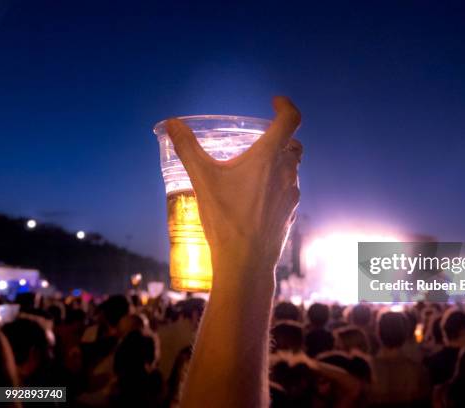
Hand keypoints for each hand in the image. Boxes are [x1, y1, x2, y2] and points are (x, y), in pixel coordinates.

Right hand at [166, 96, 301, 285]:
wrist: (246, 263)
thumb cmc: (225, 219)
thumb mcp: (201, 179)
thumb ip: (187, 147)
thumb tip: (172, 123)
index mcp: (269, 157)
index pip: (290, 120)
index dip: (285, 106)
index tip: (275, 102)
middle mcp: (287, 172)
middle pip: (292, 144)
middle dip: (278, 138)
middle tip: (257, 142)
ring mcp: (292, 194)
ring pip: (291, 169)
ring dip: (276, 164)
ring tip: (251, 173)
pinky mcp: (291, 213)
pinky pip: (288, 190)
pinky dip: (276, 185)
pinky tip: (255, 199)